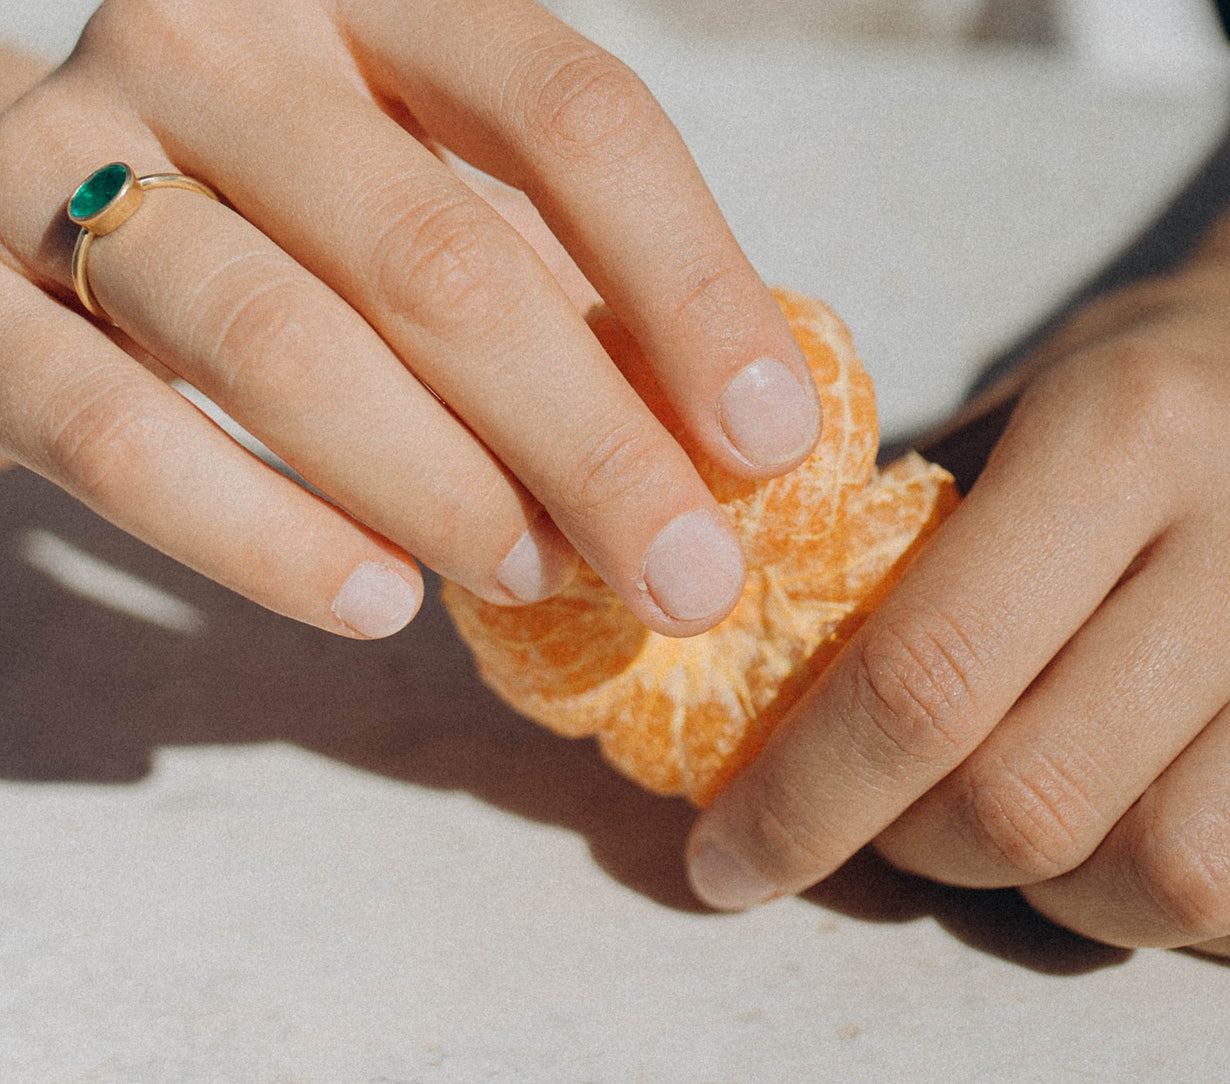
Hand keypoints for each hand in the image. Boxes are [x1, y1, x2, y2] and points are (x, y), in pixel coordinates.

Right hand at [0, 0, 818, 637]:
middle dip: (590, 443)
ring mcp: (64, 154)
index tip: (771, 441)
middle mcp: (219, 42)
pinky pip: (118, 435)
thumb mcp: (440, 185)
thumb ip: (566, 278)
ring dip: (441, 491)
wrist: (27, 178)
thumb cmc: (298, 200)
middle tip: (687, 575)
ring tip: (536, 576)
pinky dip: (263, 538)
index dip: (692, 286)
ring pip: (283, 347)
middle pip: (441, 256)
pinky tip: (377, 602)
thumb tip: (728, 434)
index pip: (572, 117)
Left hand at [685, 25, 1229, 960]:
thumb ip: (891, 550)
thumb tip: (756, 707)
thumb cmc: (1145, 386)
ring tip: (1005, 824)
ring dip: (1043, 894)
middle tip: (871, 820)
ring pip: (1174, 880)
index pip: (928, 670)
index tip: (724, 858)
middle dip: (908, 848)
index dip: (802, 795)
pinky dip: (1170, 915)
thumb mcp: (1003, 412)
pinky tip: (1121, 831)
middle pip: (1033, 800)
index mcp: (1128, 431)